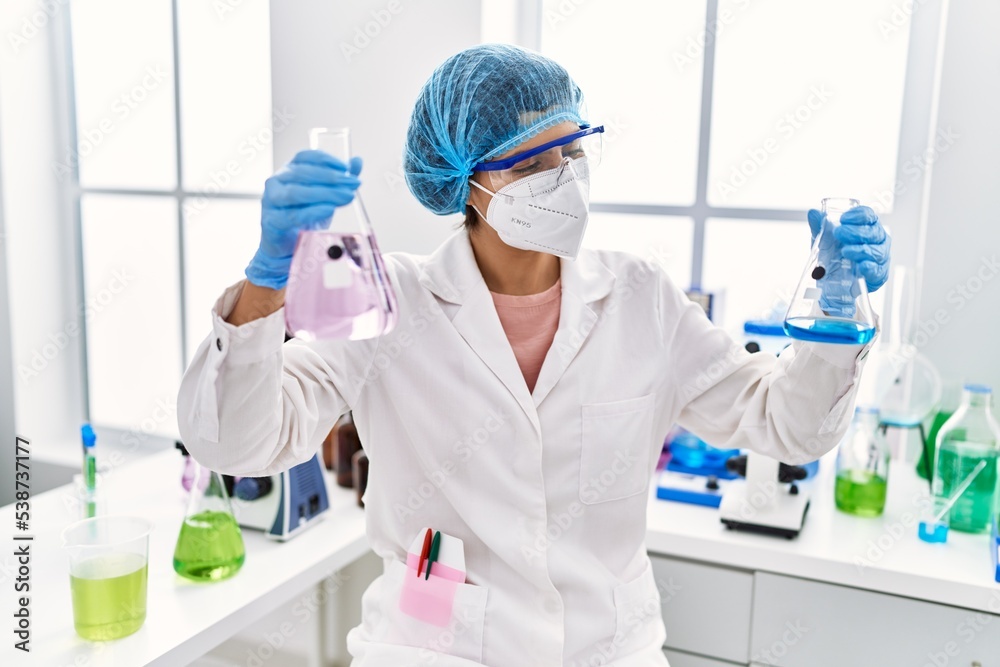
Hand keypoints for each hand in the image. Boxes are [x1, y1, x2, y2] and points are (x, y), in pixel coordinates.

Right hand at [245, 150, 362, 289]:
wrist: (288, 247)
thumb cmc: (304, 217)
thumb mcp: (325, 196)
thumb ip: (340, 179)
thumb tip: (357, 162)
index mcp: (289, 171)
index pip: (304, 157)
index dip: (325, 159)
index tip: (345, 168)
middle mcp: (277, 182)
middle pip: (302, 173)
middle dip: (331, 178)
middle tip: (352, 184)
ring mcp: (271, 201)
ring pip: (296, 192)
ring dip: (324, 193)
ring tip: (346, 197)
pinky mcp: (272, 221)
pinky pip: (292, 215)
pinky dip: (312, 211)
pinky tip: (329, 209)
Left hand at [807, 206, 890, 291]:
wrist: (832, 283)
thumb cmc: (834, 257)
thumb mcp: (824, 241)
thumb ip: (820, 226)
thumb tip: (813, 213)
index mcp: (867, 227)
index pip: (868, 216)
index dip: (858, 215)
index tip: (843, 218)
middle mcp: (877, 241)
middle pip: (873, 232)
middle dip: (856, 232)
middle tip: (839, 233)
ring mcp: (880, 258)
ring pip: (877, 251)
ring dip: (861, 250)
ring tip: (845, 251)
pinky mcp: (878, 275)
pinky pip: (877, 271)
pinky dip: (870, 268)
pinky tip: (862, 266)